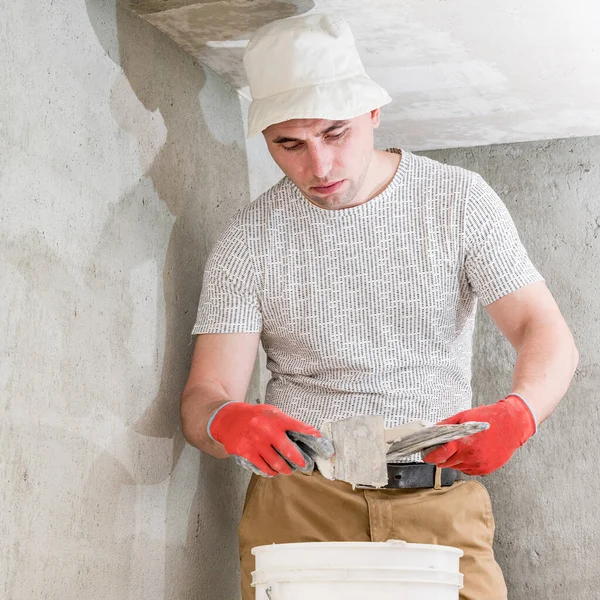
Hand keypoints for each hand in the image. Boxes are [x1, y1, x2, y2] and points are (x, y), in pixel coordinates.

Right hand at [208, 402, 333, 476]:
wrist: (228, 419)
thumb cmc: (255, 416)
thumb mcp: (271, 413)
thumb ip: (287, 423)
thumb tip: (307, 435)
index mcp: (276, 418)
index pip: (299, 427)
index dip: (312, 436)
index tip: (323, 444)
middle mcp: (267, 431)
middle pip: (289, 452)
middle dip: (300, 461)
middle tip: (305, 465)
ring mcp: (256, 443)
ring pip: (277, 464)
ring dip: (285, 469)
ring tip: (288, 469)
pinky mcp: (246, 453)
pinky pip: (263, 468)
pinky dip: (270, 471)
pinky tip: (273, 470)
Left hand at [423, 395, 535, 475]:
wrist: (512, 424)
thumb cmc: (488, 418)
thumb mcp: (464, 416)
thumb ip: (446, 425)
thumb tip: (432, 431)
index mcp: (462, 443)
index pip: (438, 456)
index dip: (429, 455)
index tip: (425, 454)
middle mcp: (470, 457)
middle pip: (445, 463)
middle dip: (440, 457)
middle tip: (441, 448)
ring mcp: (478, 465)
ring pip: (456, 467)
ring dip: (453, 460)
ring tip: (459, 447)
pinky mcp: (486, 470)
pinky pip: (468, 470)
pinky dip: (465, 463)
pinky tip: (470, 452)